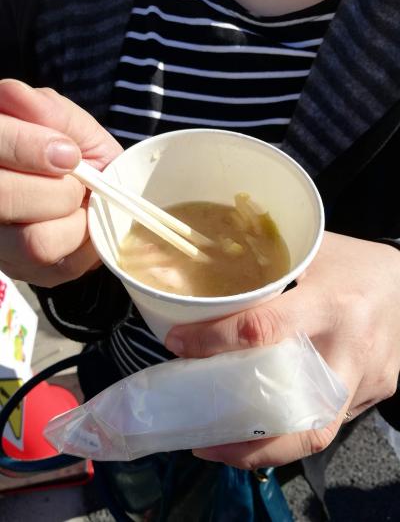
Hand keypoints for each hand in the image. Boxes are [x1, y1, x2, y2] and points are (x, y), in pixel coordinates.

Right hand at [0, 79, 122, 285]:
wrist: (99, 195)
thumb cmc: (79, 156)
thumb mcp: (71, 126)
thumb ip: (49, 112)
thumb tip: (17, 98)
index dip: (26, 147)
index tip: (68, 153)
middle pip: (3, 197)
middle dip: (57, 189)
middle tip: (76, 181)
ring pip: (34, 242)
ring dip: (74, 221)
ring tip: (79, 206)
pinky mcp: (22, 271)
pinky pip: (58, 266)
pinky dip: (83, 245)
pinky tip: (81, 225)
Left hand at [166, 232, 399, 468]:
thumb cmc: (354, 263)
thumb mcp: (312, 252)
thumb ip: (266, 269)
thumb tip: (208, 284)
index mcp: (331, 304)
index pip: (263, 330)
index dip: (213, 341)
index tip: (178, 345)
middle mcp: (350, 350)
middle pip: (299, 414)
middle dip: (245, 436)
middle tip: (200, 436)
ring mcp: (367, 380)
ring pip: (316, 431)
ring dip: (266, 448)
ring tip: (222, 446)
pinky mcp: (374, 394)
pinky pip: (329, 418)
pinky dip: (292, 427)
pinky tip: (264, 423)